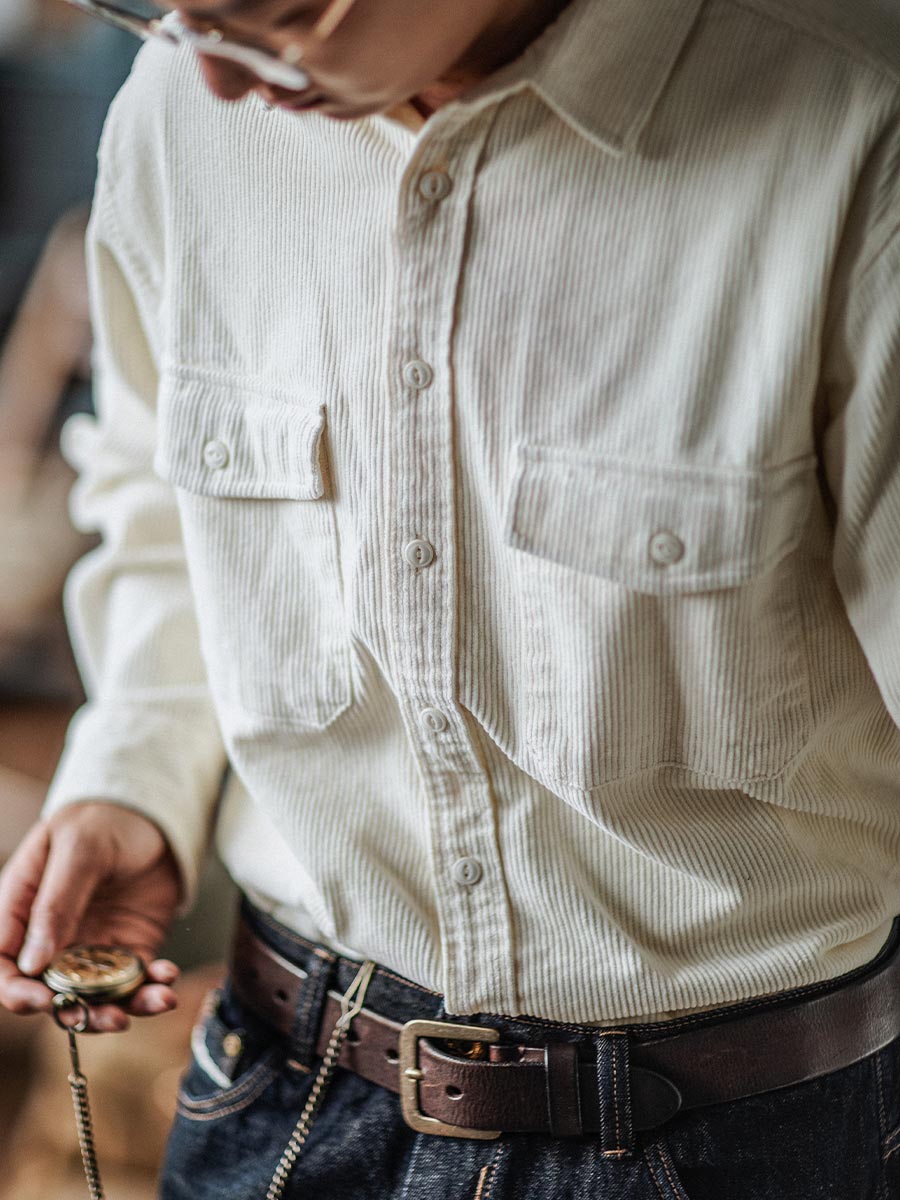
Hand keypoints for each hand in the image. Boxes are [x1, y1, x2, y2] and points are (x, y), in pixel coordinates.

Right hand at [0, 802, 181, 1031]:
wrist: (152, 815)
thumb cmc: (104, 820)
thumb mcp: (79, 849)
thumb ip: (56, 902)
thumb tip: (32, 964)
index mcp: (22, 909)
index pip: (4, 962)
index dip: (16, 990)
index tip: (43, 1002)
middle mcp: (52, 937)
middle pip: (50, 991)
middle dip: (78, 1013)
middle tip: (109, 1018)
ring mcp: (90, 946)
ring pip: (94, 996)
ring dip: (121, 1008)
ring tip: (153, 1001)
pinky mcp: (128, 948)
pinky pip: (134, 981)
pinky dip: (150, 988)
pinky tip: (167, 979)